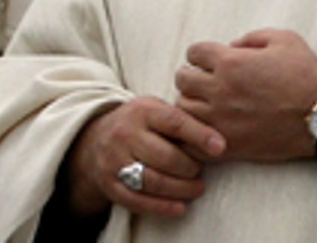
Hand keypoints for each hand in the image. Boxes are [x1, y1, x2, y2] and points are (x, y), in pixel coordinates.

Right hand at [63, 97, 223, 220]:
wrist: (95, 139)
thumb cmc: (139, 125)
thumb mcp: (155, 110)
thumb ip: (181, 120)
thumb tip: (217, 141)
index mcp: (141, 111)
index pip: (174, 122)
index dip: (199, 135)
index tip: (220, 147)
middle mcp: (125, 134)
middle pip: (166, 157)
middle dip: (191, 167)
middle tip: (200, 170)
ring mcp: (115, 160)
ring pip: (154, 181)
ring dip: (182, 189)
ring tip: (197, 188)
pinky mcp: (111, 184)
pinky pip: (139, 200)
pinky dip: (163, 207)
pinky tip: (180, 206)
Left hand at [173, 29, 316, 161]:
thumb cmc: (307, 77)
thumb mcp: (285, 40)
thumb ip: (252, 37)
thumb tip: (231, 46)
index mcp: (230, 62)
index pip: (193, 52)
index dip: (202, 54)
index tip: (212, 60)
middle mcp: (220, 89)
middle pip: (182, 78)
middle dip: (193, 75)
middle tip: (207, 81)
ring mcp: (222, 118)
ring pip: (184, 107)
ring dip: (193, 102)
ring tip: (208, 104)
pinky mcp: (229, 143)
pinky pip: (195, 138)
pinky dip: (196, 131)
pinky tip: (209, 126)